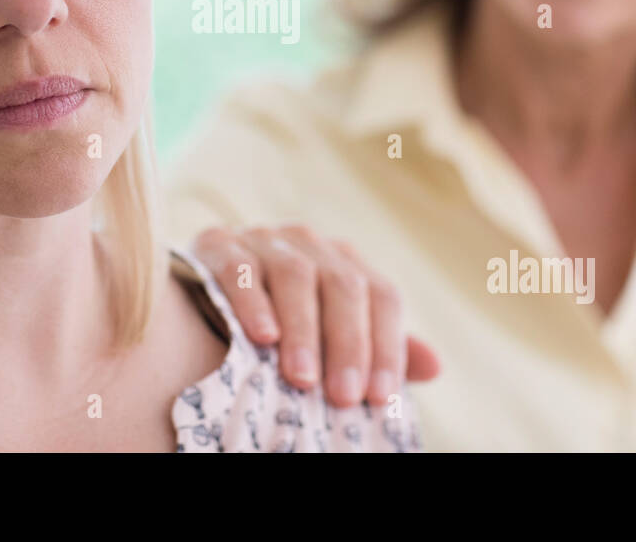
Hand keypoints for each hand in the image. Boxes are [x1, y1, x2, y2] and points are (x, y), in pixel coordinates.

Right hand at [191, 223, 440, 407]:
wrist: (201, 290)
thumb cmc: (278, 323)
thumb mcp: (328, 335)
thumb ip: (377, 348)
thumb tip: (434, 365)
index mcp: (343, 262)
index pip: (381, 296)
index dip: (386, 345)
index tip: (380, 396)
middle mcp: (309, 243)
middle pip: (343, 284)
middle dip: (347, 343)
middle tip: (342, 396)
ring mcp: (264, 239)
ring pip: (295, 273)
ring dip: (303, 328)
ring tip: (302, 377)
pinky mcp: (219, 245)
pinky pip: (240, 268)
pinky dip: (252, 302)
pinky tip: (261, 336)